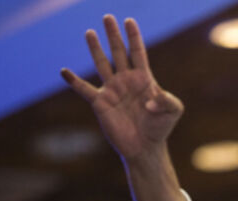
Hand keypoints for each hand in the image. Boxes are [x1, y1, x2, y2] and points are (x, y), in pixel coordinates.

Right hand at [61, 15, 183, 162]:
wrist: (145, 147)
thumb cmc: (160, 128)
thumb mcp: (173, 111)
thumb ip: (167, 100)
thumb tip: (151, 98)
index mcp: (143, 78)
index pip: (137, 52)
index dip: (133, 37)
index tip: (129, 20)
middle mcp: (126, 81)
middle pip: (118, 52)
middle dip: (113, 35)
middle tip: (108, 17)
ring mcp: (112, 91)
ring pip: (101, 64)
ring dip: (95, 49)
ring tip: (89, 32)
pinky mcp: (100, 103)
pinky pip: (84, 90)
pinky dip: (73, 81)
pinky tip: (64, 71)